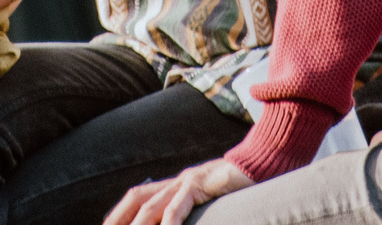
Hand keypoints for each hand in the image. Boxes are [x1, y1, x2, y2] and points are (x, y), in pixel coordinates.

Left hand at [104, 158, 255, 224]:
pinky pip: (180, 204)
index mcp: (175, 185)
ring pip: (153, 204)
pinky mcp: (203, 183)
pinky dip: (170, 220)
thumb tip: (174, 220)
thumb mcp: (208, 202)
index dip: (119, 212)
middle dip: (119, 218)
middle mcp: (177, 181)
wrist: (261, 163)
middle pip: (138, 197)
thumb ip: (190, 209)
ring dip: (139, 224)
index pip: (138, 197)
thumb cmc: (237, 188)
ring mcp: (188, 181)